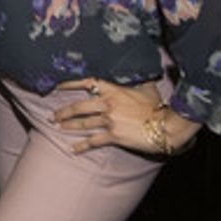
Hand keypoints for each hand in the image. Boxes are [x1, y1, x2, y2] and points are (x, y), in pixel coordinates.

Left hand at [53, 77, 200, 155]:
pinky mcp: (114, 136)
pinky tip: (72, 149)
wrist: (167, 127)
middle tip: (52, 115)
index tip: (56, 86)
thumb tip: (138, 72)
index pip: (86, 83)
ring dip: (68, 126)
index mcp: (113, 90)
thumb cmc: (158, 107)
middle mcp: (108, 104)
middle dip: (63, 112)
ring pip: (83, 123)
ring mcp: (110, 120)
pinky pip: (93, 141)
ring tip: (58, 127)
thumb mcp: (147, 89)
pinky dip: (81, 146)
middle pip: (79, 107)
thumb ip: (137, 81)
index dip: (69, 84)